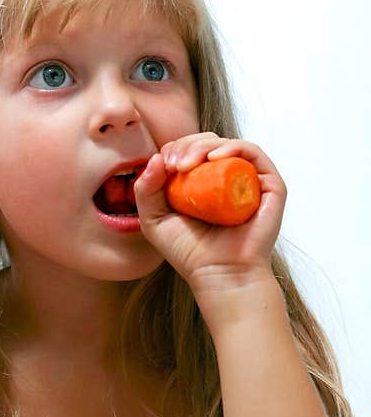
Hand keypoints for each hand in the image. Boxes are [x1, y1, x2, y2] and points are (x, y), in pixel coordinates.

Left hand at [132, 133, 285, 293]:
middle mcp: (226, 178)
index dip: (175, 148)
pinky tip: (214, 157)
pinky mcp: (269, 185)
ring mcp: (248, 180)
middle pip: (207, 142)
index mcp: (202, 182)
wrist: (219, 274)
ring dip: (203, 145)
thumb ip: (146, 189)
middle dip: (186, 145)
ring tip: (187, 163)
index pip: (188, 150)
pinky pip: (253, 154)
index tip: (163, 164)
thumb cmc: (188, 251)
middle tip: (174, 164)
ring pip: (227, 144)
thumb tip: (157, 157)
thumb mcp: (153, 219)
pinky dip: (233, 147)